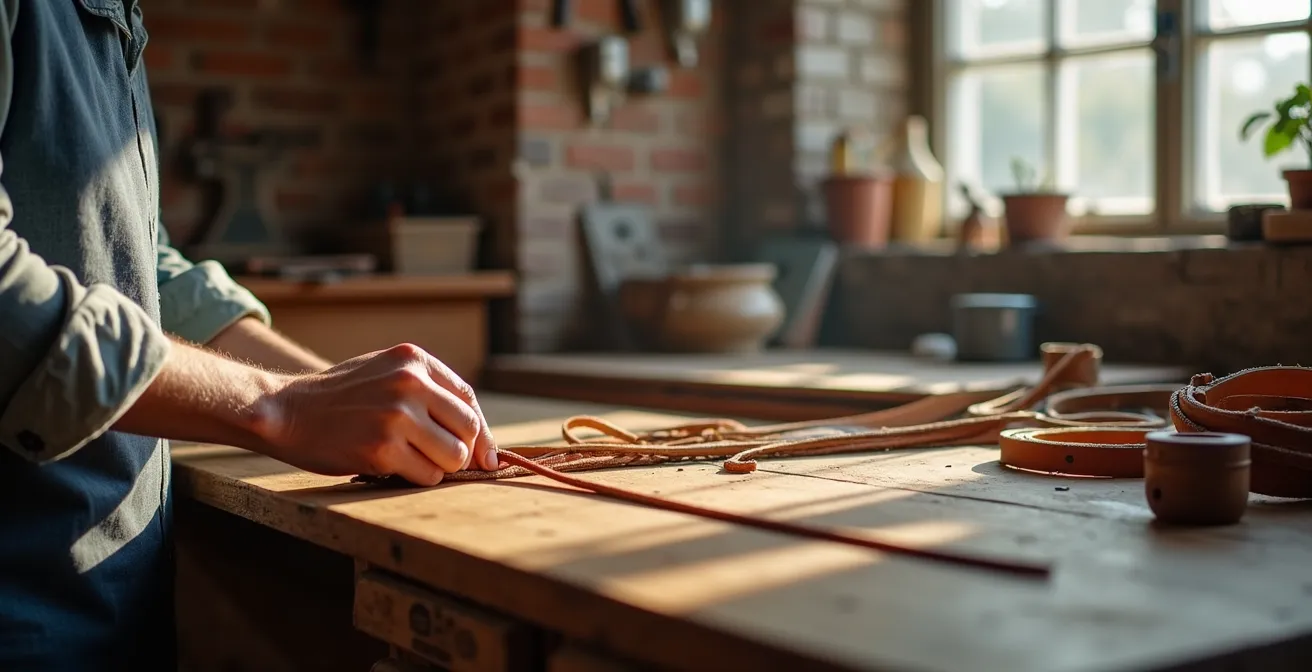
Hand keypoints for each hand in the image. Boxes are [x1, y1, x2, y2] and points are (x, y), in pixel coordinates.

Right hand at [260, 343, 499, 485]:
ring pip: (454, 456)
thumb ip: (429, 390)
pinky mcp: (383, 450)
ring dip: (439, 466)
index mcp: (414, 360)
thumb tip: (480, 437)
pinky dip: (417, 478)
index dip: (482, 432)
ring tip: (411, 459)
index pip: (468, 399)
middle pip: (469, 429)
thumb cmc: (343, 396)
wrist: (288, 410)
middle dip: (462, 451)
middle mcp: (410, 383)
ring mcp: (397, 417)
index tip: (486, 455)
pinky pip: (427, 476)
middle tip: (441, 459)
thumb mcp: (386, 371)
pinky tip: (393, 466)